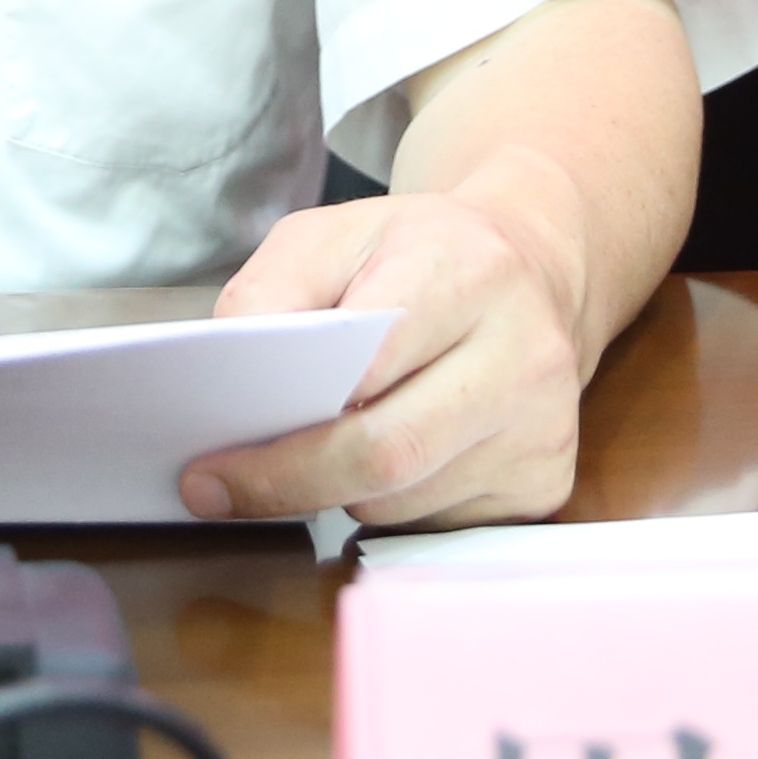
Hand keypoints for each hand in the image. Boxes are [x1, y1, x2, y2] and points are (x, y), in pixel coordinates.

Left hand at [177, 175, 588, 529]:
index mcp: (466, 268)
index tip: (210, 463)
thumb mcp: (330, 236)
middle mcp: (523, 350)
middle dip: (290, 481)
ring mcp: (542, 424)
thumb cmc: (413, 253)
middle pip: (389, 451)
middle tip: (220, 492)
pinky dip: (388, 505)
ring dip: (339, 492)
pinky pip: (437, 523)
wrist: (530, 266)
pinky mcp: (547, 480)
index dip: (283, 427)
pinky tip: (383, 461)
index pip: (367, 363)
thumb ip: (269, 294)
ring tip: (315, 451)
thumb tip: (229, 387)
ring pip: (405, 498)